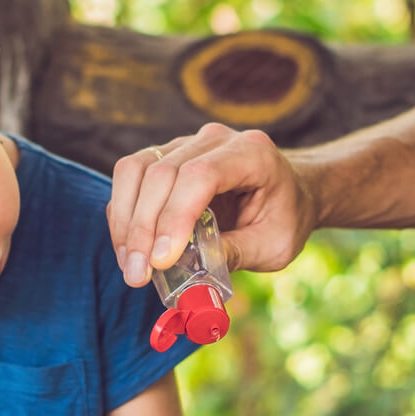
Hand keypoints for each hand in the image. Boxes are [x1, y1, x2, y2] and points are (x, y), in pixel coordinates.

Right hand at [107, 123, 318, 286]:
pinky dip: (123, 215)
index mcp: (252, 153)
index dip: (175, 216)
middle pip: (162, 172)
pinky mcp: (166, 156)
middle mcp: (215, 139)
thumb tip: (191, 273)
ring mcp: (187, 143)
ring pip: (137, 170)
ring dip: (125, 222)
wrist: (291, 192)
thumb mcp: (275, 245)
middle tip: (138, 276)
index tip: (162, 260)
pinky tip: (130, 250)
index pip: (201, 175)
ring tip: (131, 267)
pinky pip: (132, 178)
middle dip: (143, 228)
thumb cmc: (286, 218)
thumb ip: (237, 253)